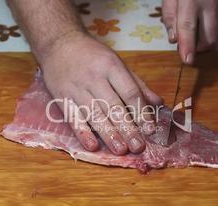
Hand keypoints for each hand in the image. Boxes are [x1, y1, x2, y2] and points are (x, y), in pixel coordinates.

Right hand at [39, 31, 162, 154]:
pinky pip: (73, 118)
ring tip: (121, 150)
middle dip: (127, 128)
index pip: (130, 92)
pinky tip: (92, 145)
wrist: (58, 43)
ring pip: (94, 115)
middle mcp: (94, 78)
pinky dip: (82, 133)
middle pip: (113, 107)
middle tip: (138, 146)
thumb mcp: (117, 62)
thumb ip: (137, 84)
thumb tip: (158, 103)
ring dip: (108, 134)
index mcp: (111, 67)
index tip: (151, 130)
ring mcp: (76, 89)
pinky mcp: (62, 98)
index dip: (142, 112)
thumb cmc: (92, 55)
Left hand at [162, 0, 217, 63]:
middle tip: (189, 44)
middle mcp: (211, 4)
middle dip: (198, 48)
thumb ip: (170, 14)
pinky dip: (212, 25)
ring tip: (197, 24)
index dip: (188, 45)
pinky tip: (207, 13)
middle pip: (209, 38)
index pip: (188, 27)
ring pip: (217, 33)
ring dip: (205, 37)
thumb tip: (174, 38)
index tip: (187, 60)